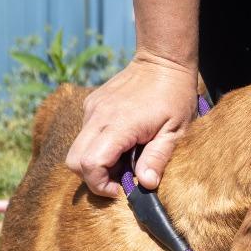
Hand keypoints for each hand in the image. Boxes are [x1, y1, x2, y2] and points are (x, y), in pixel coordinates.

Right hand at [66, 55, 198, 197]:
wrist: (163, 61)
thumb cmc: (175, 96)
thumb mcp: (175, 132)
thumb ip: (157, 158)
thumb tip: (145, 184)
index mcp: (119, 124)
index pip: (90, 164)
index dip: (101, 184)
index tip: (121, 189)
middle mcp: (98, 115)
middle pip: (74, 161)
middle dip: (93, 177)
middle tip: (121, 178)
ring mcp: (92, 108)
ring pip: (77, 149)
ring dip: (97, 162)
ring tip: (126, 158)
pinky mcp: (92, 104)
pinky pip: (85, 134)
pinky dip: (98, 146)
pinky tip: (123, 143)